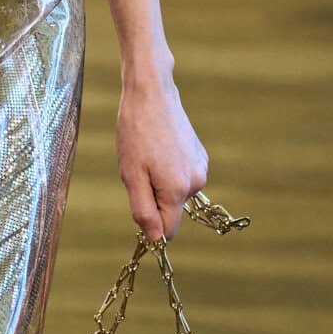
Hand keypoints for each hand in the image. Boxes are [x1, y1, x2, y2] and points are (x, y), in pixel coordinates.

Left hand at [117, 76, 208, 243]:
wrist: (152, 93)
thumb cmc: (136, 133)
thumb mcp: (131, 175)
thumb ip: (143, 210)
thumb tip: (155, 240)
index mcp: (178, 190)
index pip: (167, 230)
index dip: (150, 226)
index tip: (137, 206)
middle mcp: (196, 182)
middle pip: (170, 210)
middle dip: (152, 198)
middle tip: (138, 169)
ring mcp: (201, 168)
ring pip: (175, 192)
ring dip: (159, 182)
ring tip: (147, 155)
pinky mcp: (201, 156)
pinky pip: (181, 177)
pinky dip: (168, 169)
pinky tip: (159, 147)